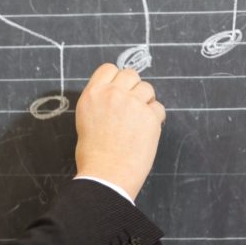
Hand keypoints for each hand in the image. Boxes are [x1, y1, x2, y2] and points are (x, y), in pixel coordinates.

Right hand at [74, 63, 165, 200]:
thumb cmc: (93, 155)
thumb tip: (116, 96)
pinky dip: (155, 118)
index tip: (119, 90)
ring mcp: (132, 104)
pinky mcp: (150, 117)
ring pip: (147, 89)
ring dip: (146, 101)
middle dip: (133, 87)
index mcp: (92, 95)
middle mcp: (112, 94)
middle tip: (131, 105)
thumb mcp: (86, 120)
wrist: (105, 175)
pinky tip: (146, 132)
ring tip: (138, 121)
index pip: (108, 69)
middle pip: (131, 74)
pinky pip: (158, 108)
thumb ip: (100, 103)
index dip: (116, 78)